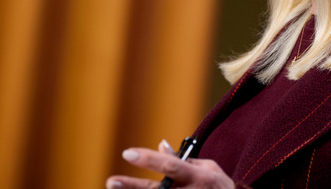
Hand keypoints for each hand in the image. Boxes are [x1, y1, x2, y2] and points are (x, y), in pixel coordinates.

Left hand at [106, 140, 233, 187]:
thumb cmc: (218, 187)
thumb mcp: (207, 168)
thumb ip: (183, 160)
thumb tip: (161, 145)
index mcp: (197, 177)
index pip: (171, 166)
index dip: (149, 160)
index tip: (128, 153)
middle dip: (133, 187)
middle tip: (112, 181)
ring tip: (115, 187)